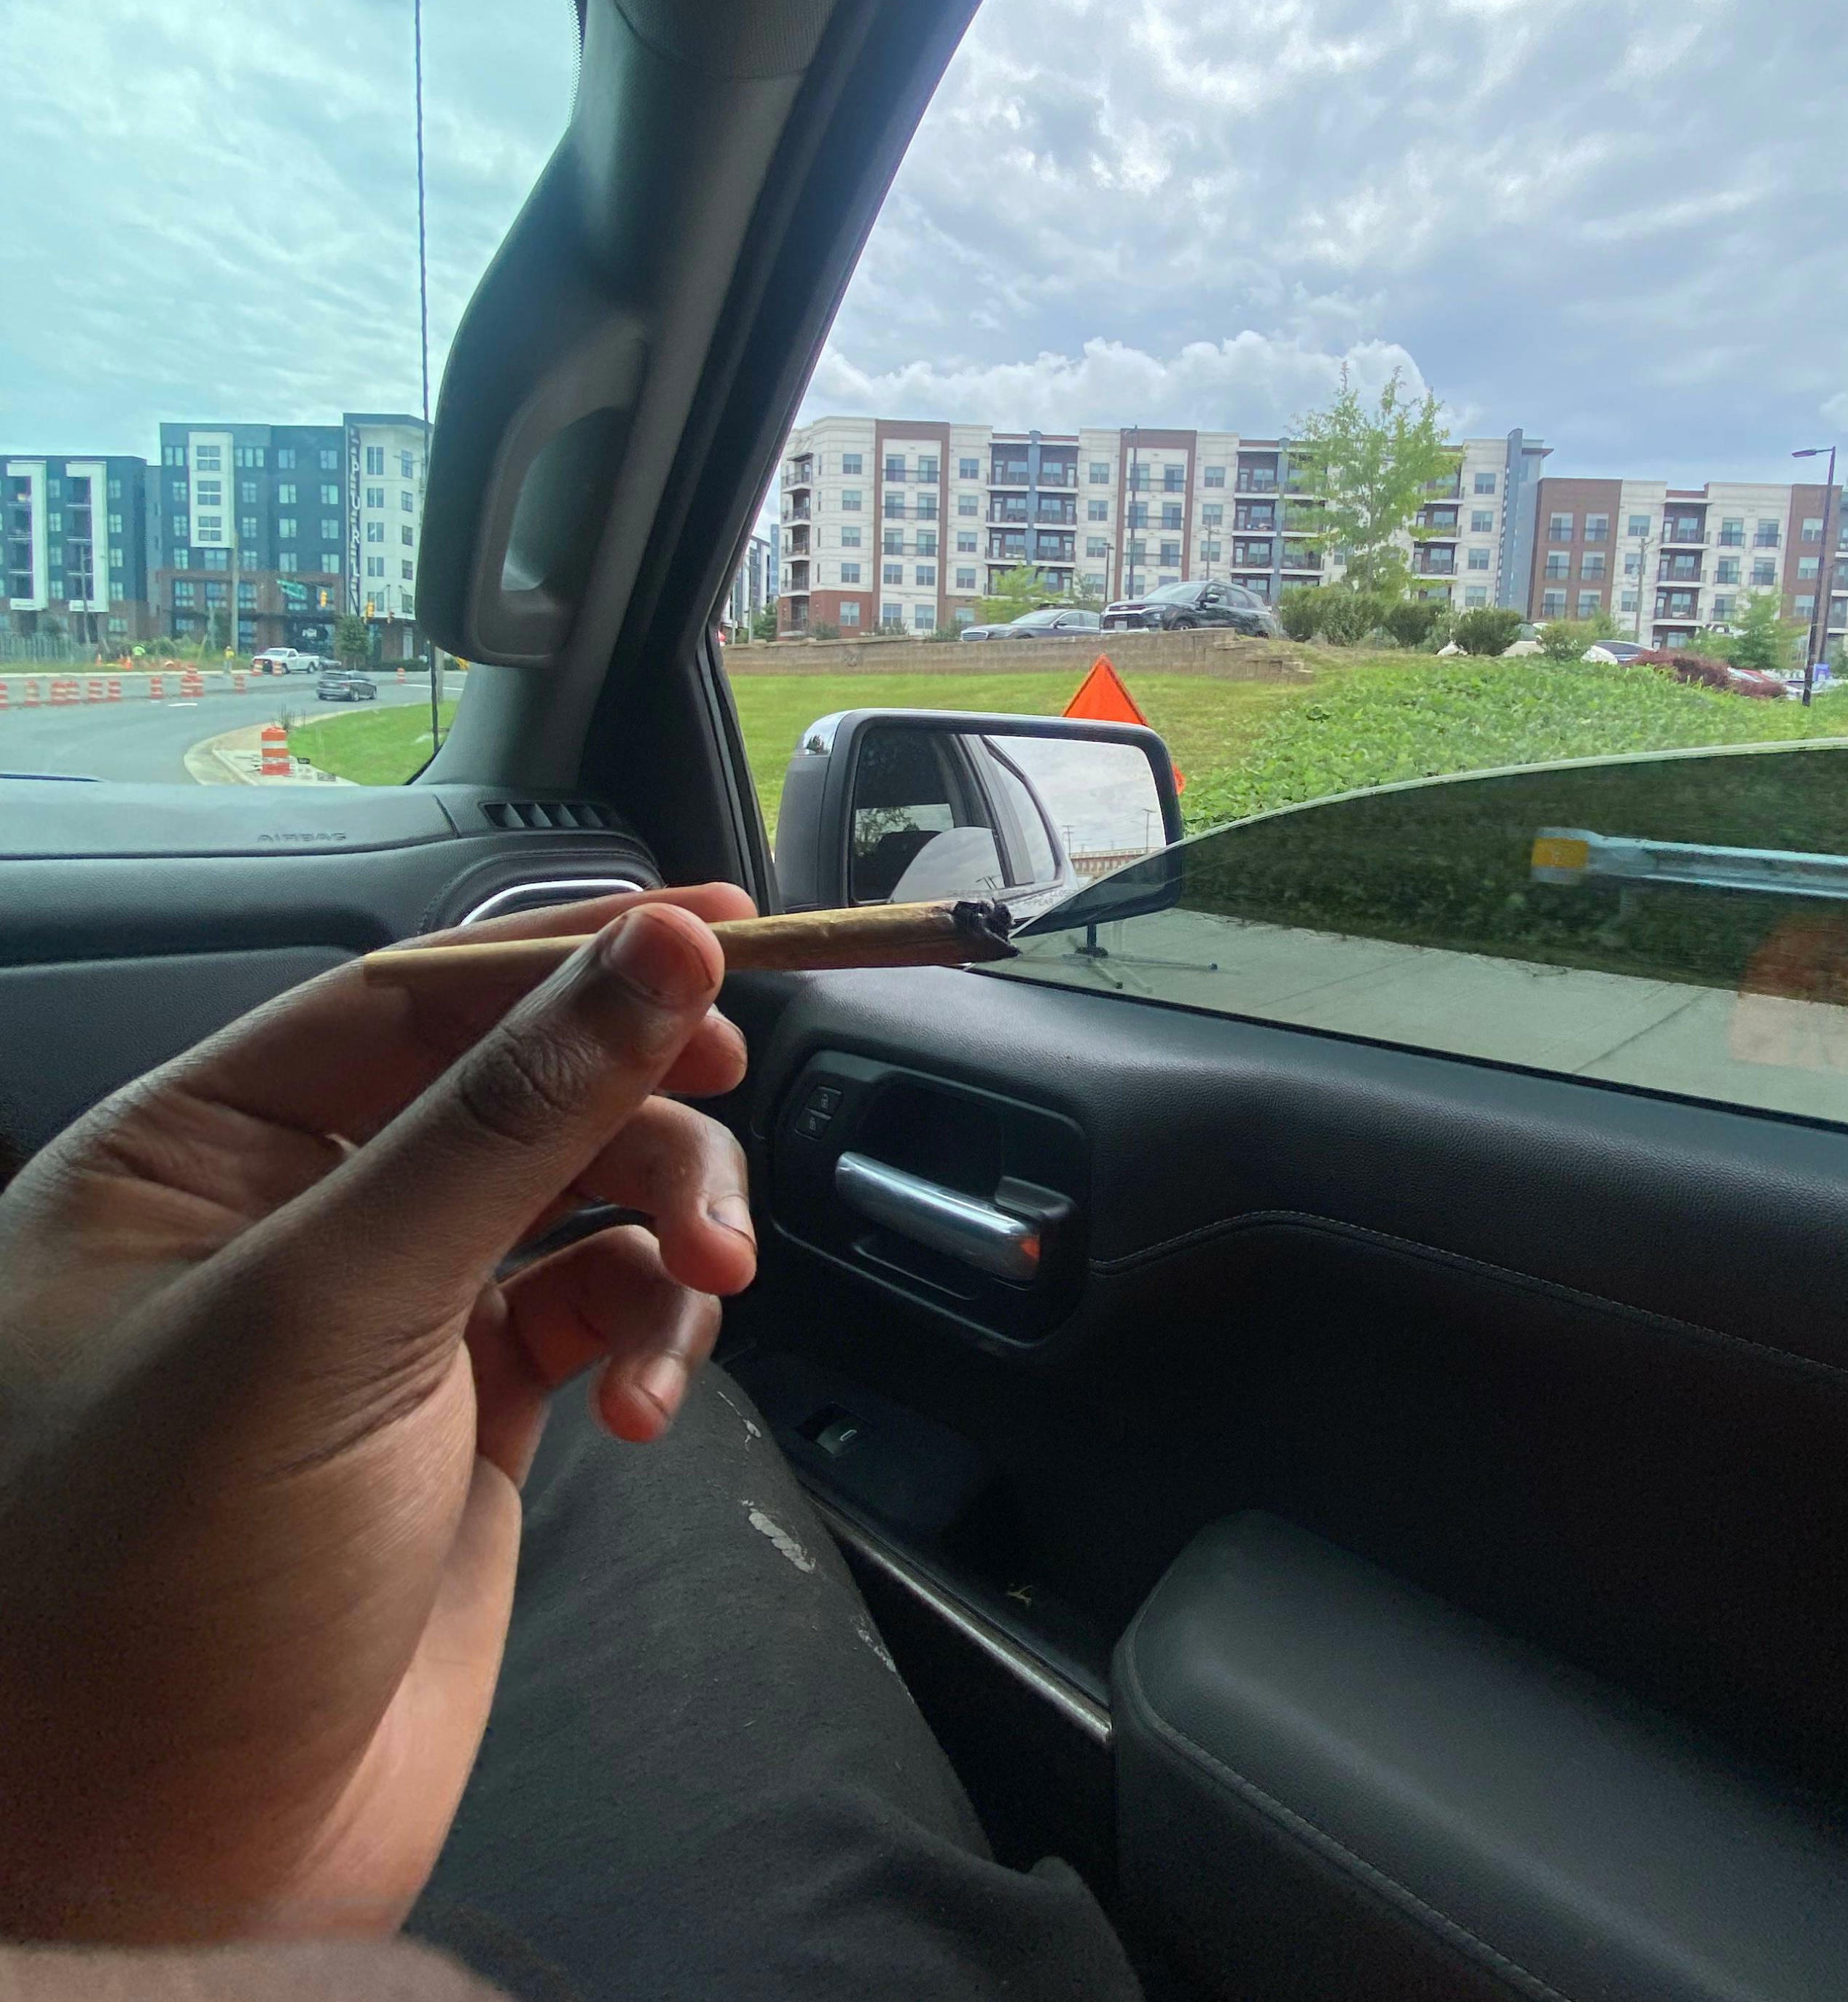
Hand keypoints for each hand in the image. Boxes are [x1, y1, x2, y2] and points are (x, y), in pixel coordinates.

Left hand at [0, 886, 757, 1944]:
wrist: (163, 1877)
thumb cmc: (162, 1589)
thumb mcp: (329, 1315)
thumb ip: (507, 1119)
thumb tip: (660, 947)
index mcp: (196, 1155)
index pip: (411, 998)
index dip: (571, 951)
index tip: (727, 927)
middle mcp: (291, 1220)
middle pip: (519, 1087)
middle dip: (638, 1108)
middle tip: (727, 1112)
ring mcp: (388, 1322)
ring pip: (579, 1198)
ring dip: (667, 1225)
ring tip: (707, 1287)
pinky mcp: (468, 1415)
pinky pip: (597, 1311)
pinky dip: (651, 1332)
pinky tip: (649, 1401)